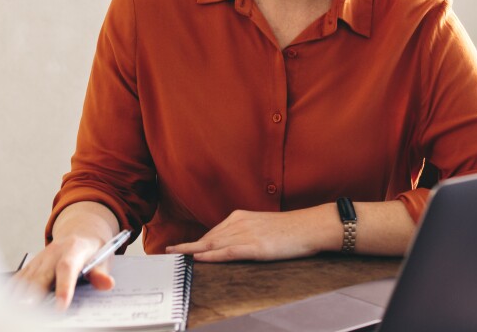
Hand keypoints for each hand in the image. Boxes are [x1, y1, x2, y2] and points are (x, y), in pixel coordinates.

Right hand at [13, 233, 115, 307]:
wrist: (81, 230)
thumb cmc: (92, 249)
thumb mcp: (104, 258)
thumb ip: (101, 273)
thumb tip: (107, 283)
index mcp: (74, 250)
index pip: (67, 269)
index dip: (63, 288)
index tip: (61, 307)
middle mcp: (53, 253)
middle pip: (41, 276)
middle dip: (33, 295)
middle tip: (28, 311)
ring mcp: (40, 259)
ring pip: (27, 278)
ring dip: (20, 295)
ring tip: (15, 312)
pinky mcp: (32, 265)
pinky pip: (19, 278)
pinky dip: (12, 291)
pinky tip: (7, 303)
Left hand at [165, 206, 339, 261]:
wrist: (309, 227)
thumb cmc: (290, 229)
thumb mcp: (262, 226)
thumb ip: (245, 233)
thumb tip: (230, 245)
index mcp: (240, 217)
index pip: (212, 233)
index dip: (193, 242)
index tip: (178, 247)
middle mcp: (239, 223)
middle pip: (207, 238)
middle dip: (186, 246)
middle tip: (166, 252)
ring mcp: (246, 235)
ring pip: (212, 244)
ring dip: (191, 251)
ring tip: (174, 256)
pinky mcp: (255, 247)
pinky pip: (227, 252)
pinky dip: (210, 256)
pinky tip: (198, 258)